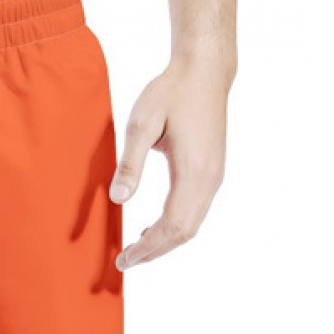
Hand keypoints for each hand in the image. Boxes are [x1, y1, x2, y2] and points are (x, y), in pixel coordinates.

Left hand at [108, 55, 232, 268]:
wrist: (204, 72)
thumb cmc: (170, 93)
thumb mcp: (141, 124)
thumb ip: (130, 163)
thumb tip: (119, 200)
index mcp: (193, 171)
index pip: (171, 226)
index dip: (148, 248)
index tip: (124, 260)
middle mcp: (210, 179)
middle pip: (184, 233)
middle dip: (154, 251)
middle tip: (125, 262)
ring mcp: (214, 176)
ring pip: (192, 225)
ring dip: (164, 242)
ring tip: (136, 250)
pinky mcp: (212, 171)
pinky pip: (195, 211)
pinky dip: (174, 227)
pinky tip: (152, 228)